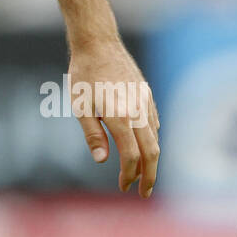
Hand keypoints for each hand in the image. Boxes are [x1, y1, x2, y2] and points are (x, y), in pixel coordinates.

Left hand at [68, 40, 159, 196]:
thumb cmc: (83, 75)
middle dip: (150, 176)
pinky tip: (143, 146)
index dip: (129, 175)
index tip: (123, 186)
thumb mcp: (80, 106)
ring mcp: (145, 102)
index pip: (132, 156)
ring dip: (151, 159)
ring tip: (142, 173)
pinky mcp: (147, 95)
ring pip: (155, 138)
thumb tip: (102, 160)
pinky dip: (152, 140)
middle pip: (152, 152)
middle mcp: (137, 111)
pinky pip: (154, 123)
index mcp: (120, 116)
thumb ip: (92, 134)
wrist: (98, 43)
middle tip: (144, 193)